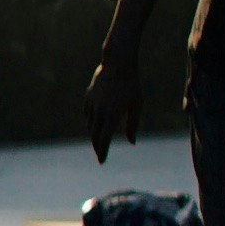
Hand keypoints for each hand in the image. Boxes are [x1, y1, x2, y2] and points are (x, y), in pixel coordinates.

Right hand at [86, 47, 135, 162]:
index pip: (104, 139)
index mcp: (112, 115)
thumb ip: (132, 125)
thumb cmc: (132, 85)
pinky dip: (91, 120)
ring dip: (94, 134)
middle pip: (95, 135)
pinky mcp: (88, 97)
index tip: (102, 161)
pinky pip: (88, 113)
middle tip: (100, 155)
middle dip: (97, 146)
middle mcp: (99, 112)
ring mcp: (92, 104)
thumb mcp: (136, 105)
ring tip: (99, 141)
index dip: (102, 151)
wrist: (118, 64)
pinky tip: (94, 124)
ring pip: (90, 125)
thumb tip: (132, 142)